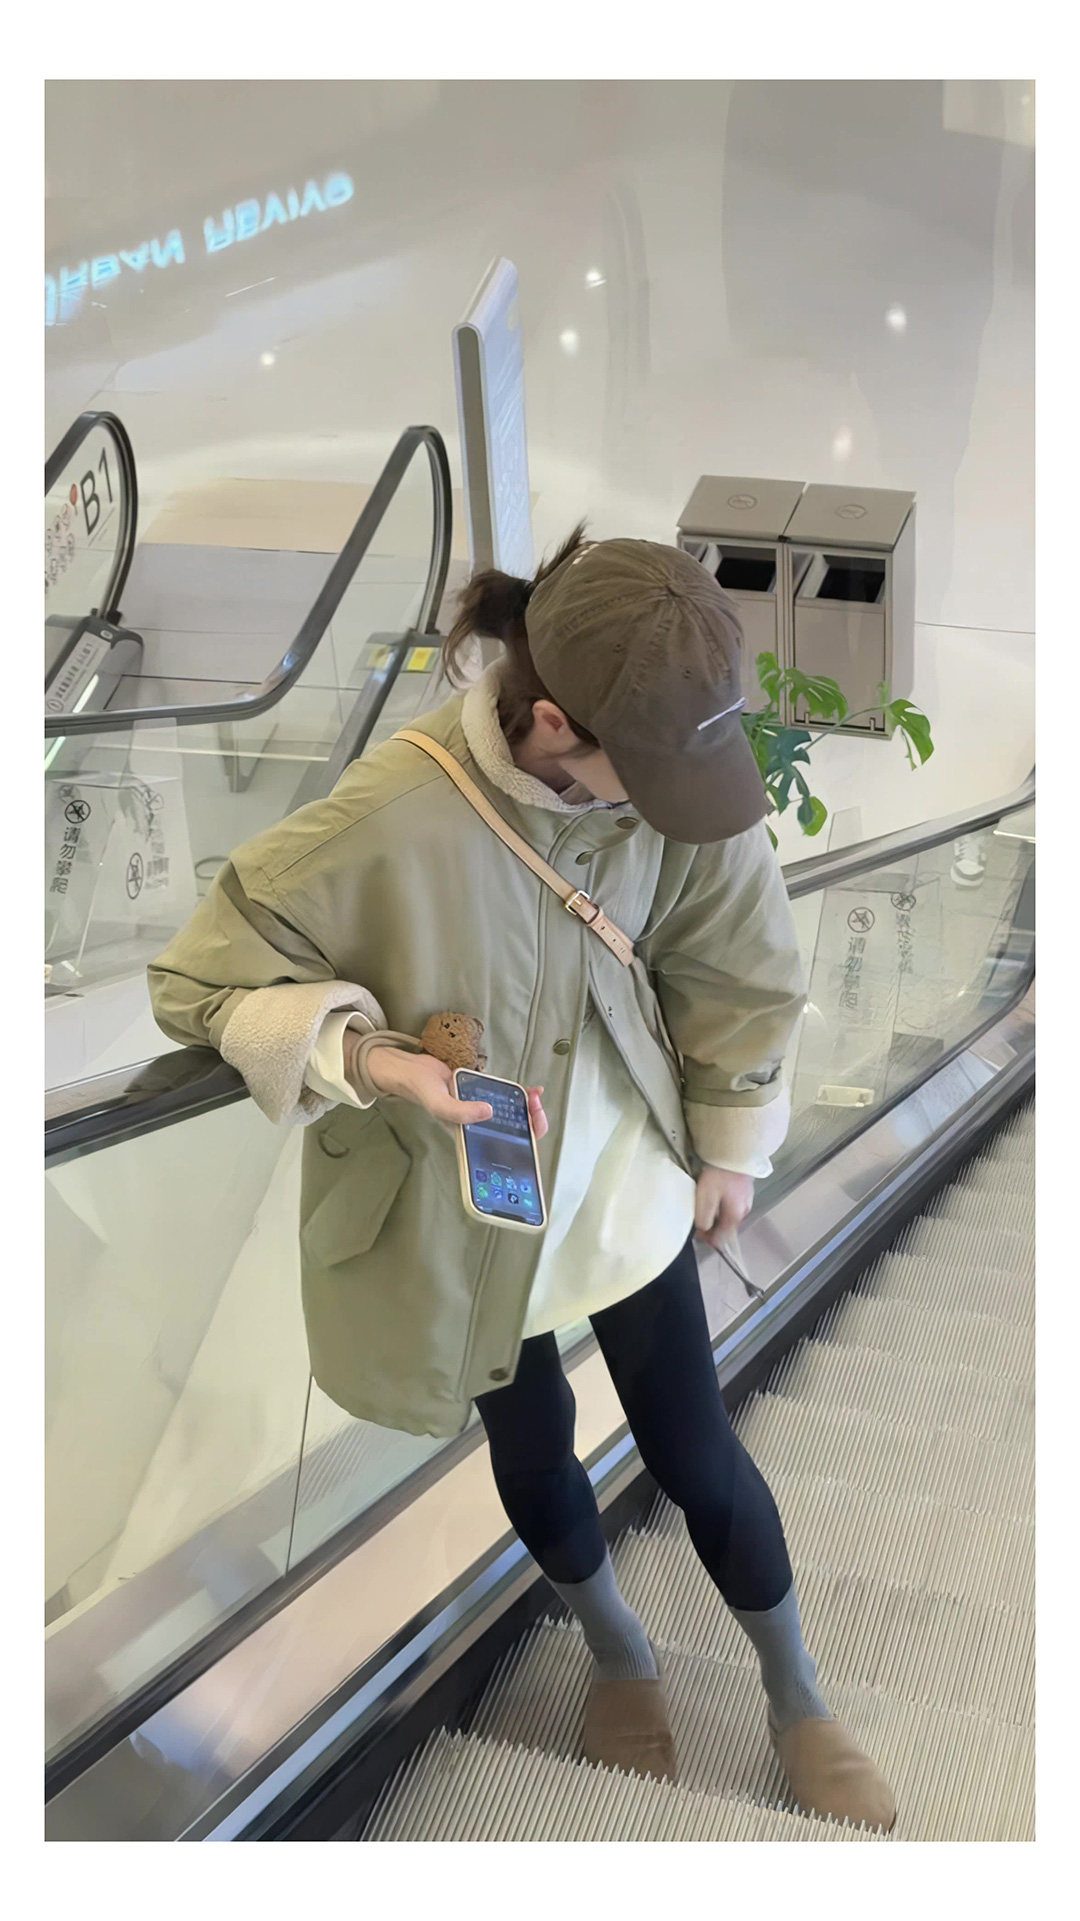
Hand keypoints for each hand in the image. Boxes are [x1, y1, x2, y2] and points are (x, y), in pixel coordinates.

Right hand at [351, 1039, 548, 1138]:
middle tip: (536, 1103)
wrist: (412, 1069)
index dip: (523, 1138)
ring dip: (528, 1107)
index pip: (502, 1146)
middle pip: (513, 1132)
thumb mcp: (439, 1104)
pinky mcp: (482, 1094)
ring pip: (512, 1115)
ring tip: (536, 1095)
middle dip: (532, 1120)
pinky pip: (505, 1098)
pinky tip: (529, 1090)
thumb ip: (460, 1112)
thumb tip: (488, 1111)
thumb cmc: (422, 1090)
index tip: (533, 1120)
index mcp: (471, 1135)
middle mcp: (478, 1125)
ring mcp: (481, 1109)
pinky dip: (519, 1095)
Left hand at [693, 1166, 753, 1252]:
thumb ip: (704, 1218)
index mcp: (735, 1216)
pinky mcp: (745, 1189)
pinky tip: (715, 1196)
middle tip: (698, 1220)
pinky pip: (732, 1204)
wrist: (734, 1152)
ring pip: (730, 1215)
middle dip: (712, 1227)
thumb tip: (703, 1229)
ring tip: (704, 1207)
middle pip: (727, 1227)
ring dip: (717, 1215)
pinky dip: (722, 1205)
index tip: (697, 1234)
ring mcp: (746, 1200)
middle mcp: (744, 1211)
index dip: (708, 1240)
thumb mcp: (706, 1199)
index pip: (723, 1239)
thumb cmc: (719, 1175)